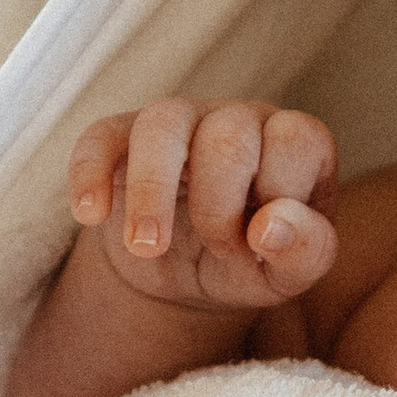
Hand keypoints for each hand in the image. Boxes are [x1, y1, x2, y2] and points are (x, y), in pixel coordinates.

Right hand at [69, 98, 338, 311]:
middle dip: (219, 207)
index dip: (279, 197)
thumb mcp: (289, 273)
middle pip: (228, 135)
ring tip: (146, 247)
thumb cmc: (252, 262)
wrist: (187, 276)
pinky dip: (91, 174)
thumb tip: (270, 227)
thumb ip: (305, 251)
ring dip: (152, 190)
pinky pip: (101, 137)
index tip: (260, 244)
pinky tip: (91, 215)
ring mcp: (181, 122)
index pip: (296, 140)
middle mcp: (239, 119)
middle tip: (217, 251)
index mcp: (293, 142)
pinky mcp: (123, 138)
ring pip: (162, 123)